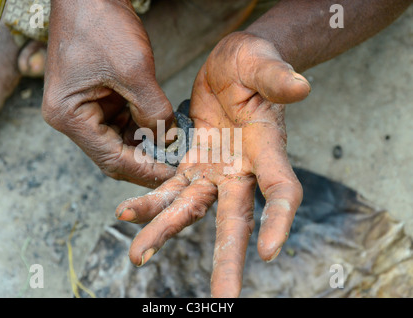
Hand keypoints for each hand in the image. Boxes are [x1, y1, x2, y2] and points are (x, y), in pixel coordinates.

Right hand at [42, 0, 174, 187]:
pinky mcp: (98, 100)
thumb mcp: (133, 69)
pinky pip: (123, 124)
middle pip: (114, 155)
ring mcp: (84, 110)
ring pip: (120, 142)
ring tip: (175, 148)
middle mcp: (72, 118)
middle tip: (177, 166)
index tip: (173, 175)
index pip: (111, 159)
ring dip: (147, 145)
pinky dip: (144, 129)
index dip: (145, 170)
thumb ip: (153, 110)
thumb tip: (169, 140)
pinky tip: (164, 129)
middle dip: (146, 161)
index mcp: (69, 116)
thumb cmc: (101, 24)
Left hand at [116, 31, 310, 296]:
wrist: (231, 68)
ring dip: (165, 232)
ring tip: (138, 257)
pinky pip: (167, 188)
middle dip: (229, 261)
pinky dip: (148, 202)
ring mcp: (214, 171)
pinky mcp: (191, 165)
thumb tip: (301, 85)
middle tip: (223, 300)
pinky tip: (125, 214)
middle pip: (236, 219)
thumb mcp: (262, 62)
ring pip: (191, 209)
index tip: (270, 251)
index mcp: (266, 148)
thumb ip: (277, 76)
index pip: (280, 189)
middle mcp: (242, 170)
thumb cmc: (253, 64)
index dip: (279, 219)